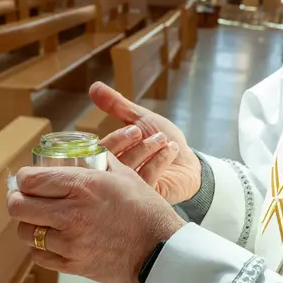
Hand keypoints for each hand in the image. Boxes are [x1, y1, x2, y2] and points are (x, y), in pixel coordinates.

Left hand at [7, 154, 184, 282]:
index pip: (29, 180)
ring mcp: (71, 242)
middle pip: (18, 207)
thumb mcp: (123, 174)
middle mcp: (71, 213)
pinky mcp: (73, 264)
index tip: (26, 180)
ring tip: (38, 220)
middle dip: (16, 200)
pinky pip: (39, 256)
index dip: (22, 179)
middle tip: (22, 199)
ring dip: (28, 224)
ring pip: (25, 233)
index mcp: (82, 185)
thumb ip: (98, 160)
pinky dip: (40, 247)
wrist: (160, 248)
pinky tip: (50, 239)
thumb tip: (84, 149)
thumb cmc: (144, 208)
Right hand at [91, 82, 201, 204]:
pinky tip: (170, 150)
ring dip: (146, 150)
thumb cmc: (163, 141)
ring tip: (162, 140)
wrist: (188, 163)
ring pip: (127, 171)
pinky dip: (159, 161)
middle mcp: (115, 176)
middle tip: (141, 132)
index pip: (99, 151)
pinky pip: (146, 180)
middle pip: (108, 163)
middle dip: (127, 144)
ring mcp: (129, 189)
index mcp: (110, 157)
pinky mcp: (146, 196)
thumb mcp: (140, 119)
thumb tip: (94, 86)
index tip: (133, 128)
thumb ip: (117, 105)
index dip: (114, 138)